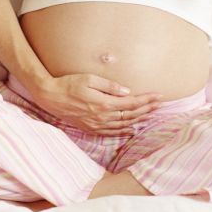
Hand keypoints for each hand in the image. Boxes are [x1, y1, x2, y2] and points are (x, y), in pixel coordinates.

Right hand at [31, 73, 163, 135]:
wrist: (50, 97)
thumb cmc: (69, 84)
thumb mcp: (89, 79)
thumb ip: (109, 86)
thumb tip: (127, 91)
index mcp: (104, 104)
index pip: (132, 103)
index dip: (146, 100)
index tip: (158, 96)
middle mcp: (103, 117)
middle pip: (131, 115)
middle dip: (147, 109)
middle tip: (160, 104)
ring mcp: (97, 125)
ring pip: (124, 125)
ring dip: (139, 119)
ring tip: (151, 114)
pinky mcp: (91, 128)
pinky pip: (112, 132)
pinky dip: (124, 131)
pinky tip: (132, 129)